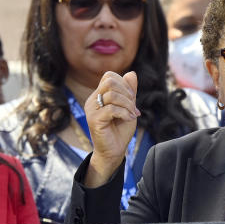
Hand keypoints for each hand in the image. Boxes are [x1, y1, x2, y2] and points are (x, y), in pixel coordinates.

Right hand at [84, 71, 140, 187]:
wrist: (115, 150)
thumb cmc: (121, 129)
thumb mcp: (129, 107)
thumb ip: (129, 91)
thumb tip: (131, 73)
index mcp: (99, 95)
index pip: (109, 76)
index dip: (124, 84)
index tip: (132, 98)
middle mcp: (93, 100)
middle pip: (110, 81)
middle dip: (127, 92)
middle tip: (133, 106)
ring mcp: (91, 110)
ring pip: (112, 95)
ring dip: (128, 105)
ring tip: (132, 114)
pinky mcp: (94, 120)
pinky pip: (111, 109)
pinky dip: (125, 113)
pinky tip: (129, 119)